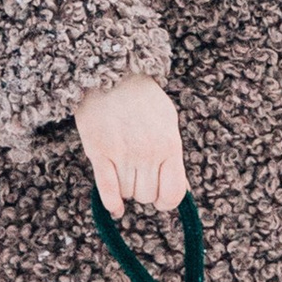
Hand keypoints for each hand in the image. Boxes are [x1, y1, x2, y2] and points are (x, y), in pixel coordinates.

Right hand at [73, 76, 187, 213]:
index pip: (174, 193)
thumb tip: (183, 190)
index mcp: (170, 145)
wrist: (111, 73)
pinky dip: (111, 203)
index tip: (161, 199)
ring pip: (128, 193)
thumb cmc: (142, 99)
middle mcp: (148, 152)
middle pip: (148, 195)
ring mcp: (123, 153)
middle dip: (144, 192)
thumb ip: (174, 157)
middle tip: (139, 176)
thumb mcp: (168, 123)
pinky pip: (107, 189)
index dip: (167, 202)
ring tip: (125, 171)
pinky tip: (115, 208)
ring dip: (127, 189)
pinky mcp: (99, 152)